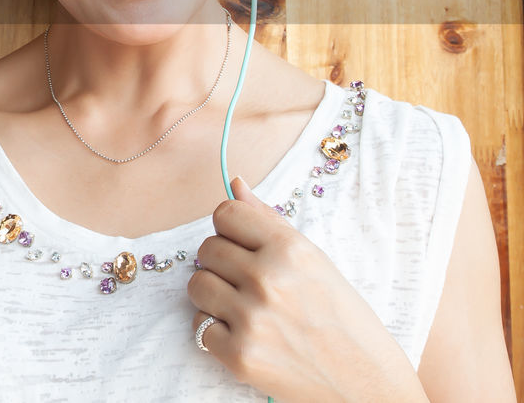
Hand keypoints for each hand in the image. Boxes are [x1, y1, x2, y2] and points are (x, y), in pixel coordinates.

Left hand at [188, 176, 427, 401]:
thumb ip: (270, 222)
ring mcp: (252, 319)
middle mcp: (268, 279)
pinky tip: (245, 336)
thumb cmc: (346, 321)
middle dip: (223, 264)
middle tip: (251, 284)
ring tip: (245, 309)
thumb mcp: (317, 263)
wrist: (369, 385)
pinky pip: (199, 328)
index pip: (225, 214)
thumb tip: (236, 184)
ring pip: (197, 286)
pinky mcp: (240, 356)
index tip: (243, 245)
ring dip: (214, 296)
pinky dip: (216, 333)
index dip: (230, 229)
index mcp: (291, 250)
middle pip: (207, 250)